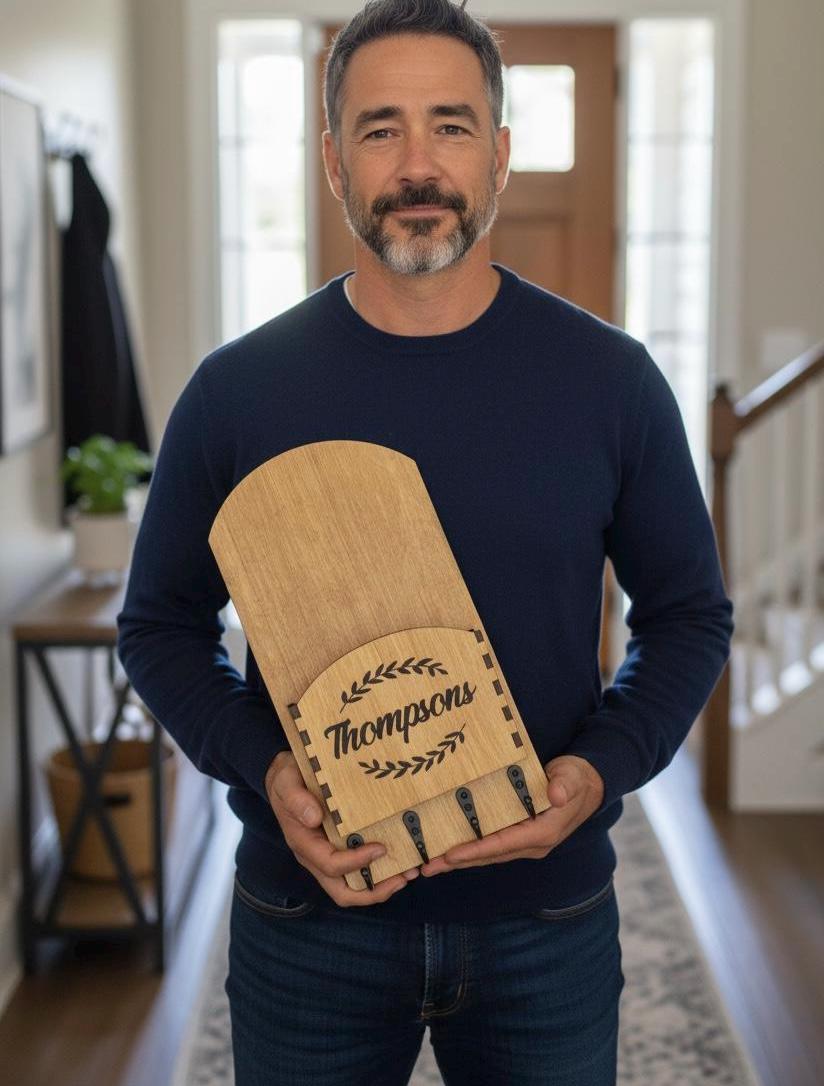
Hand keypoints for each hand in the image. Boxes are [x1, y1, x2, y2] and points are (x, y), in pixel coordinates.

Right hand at [265, 750, 420, 906]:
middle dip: (373, 892)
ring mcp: (327, 856)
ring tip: (407, 873)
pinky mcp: (338, 849)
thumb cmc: (287, 780)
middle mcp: (316, 857)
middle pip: (342, 891)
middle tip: (402, 878)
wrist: (284, 777)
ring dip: (380, 886)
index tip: (380, 848)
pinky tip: (398, 859)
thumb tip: (314, 818)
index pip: (330, 865)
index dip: (356, 862)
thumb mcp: (286, 783)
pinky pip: (357, 871)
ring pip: (352, 886)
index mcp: (304, 844)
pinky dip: (378, 872)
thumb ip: (297, 799)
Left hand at [419, 755, 604, 877]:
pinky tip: (451, 850)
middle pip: (489, 855)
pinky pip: (491, 846)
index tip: (450, 855)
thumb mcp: (572, 777)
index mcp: (543, 833)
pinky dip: (470, 850)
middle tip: (427, 867)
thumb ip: (564, 785)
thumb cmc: (577, 777)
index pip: (502, 845)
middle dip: (458, 861)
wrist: (588, 785)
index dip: (475, 850)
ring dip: (460, 859)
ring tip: (431, 864)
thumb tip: (557, 795)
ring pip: (488, 854)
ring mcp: (526, 842)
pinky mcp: (520, 836)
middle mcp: (533, 844)